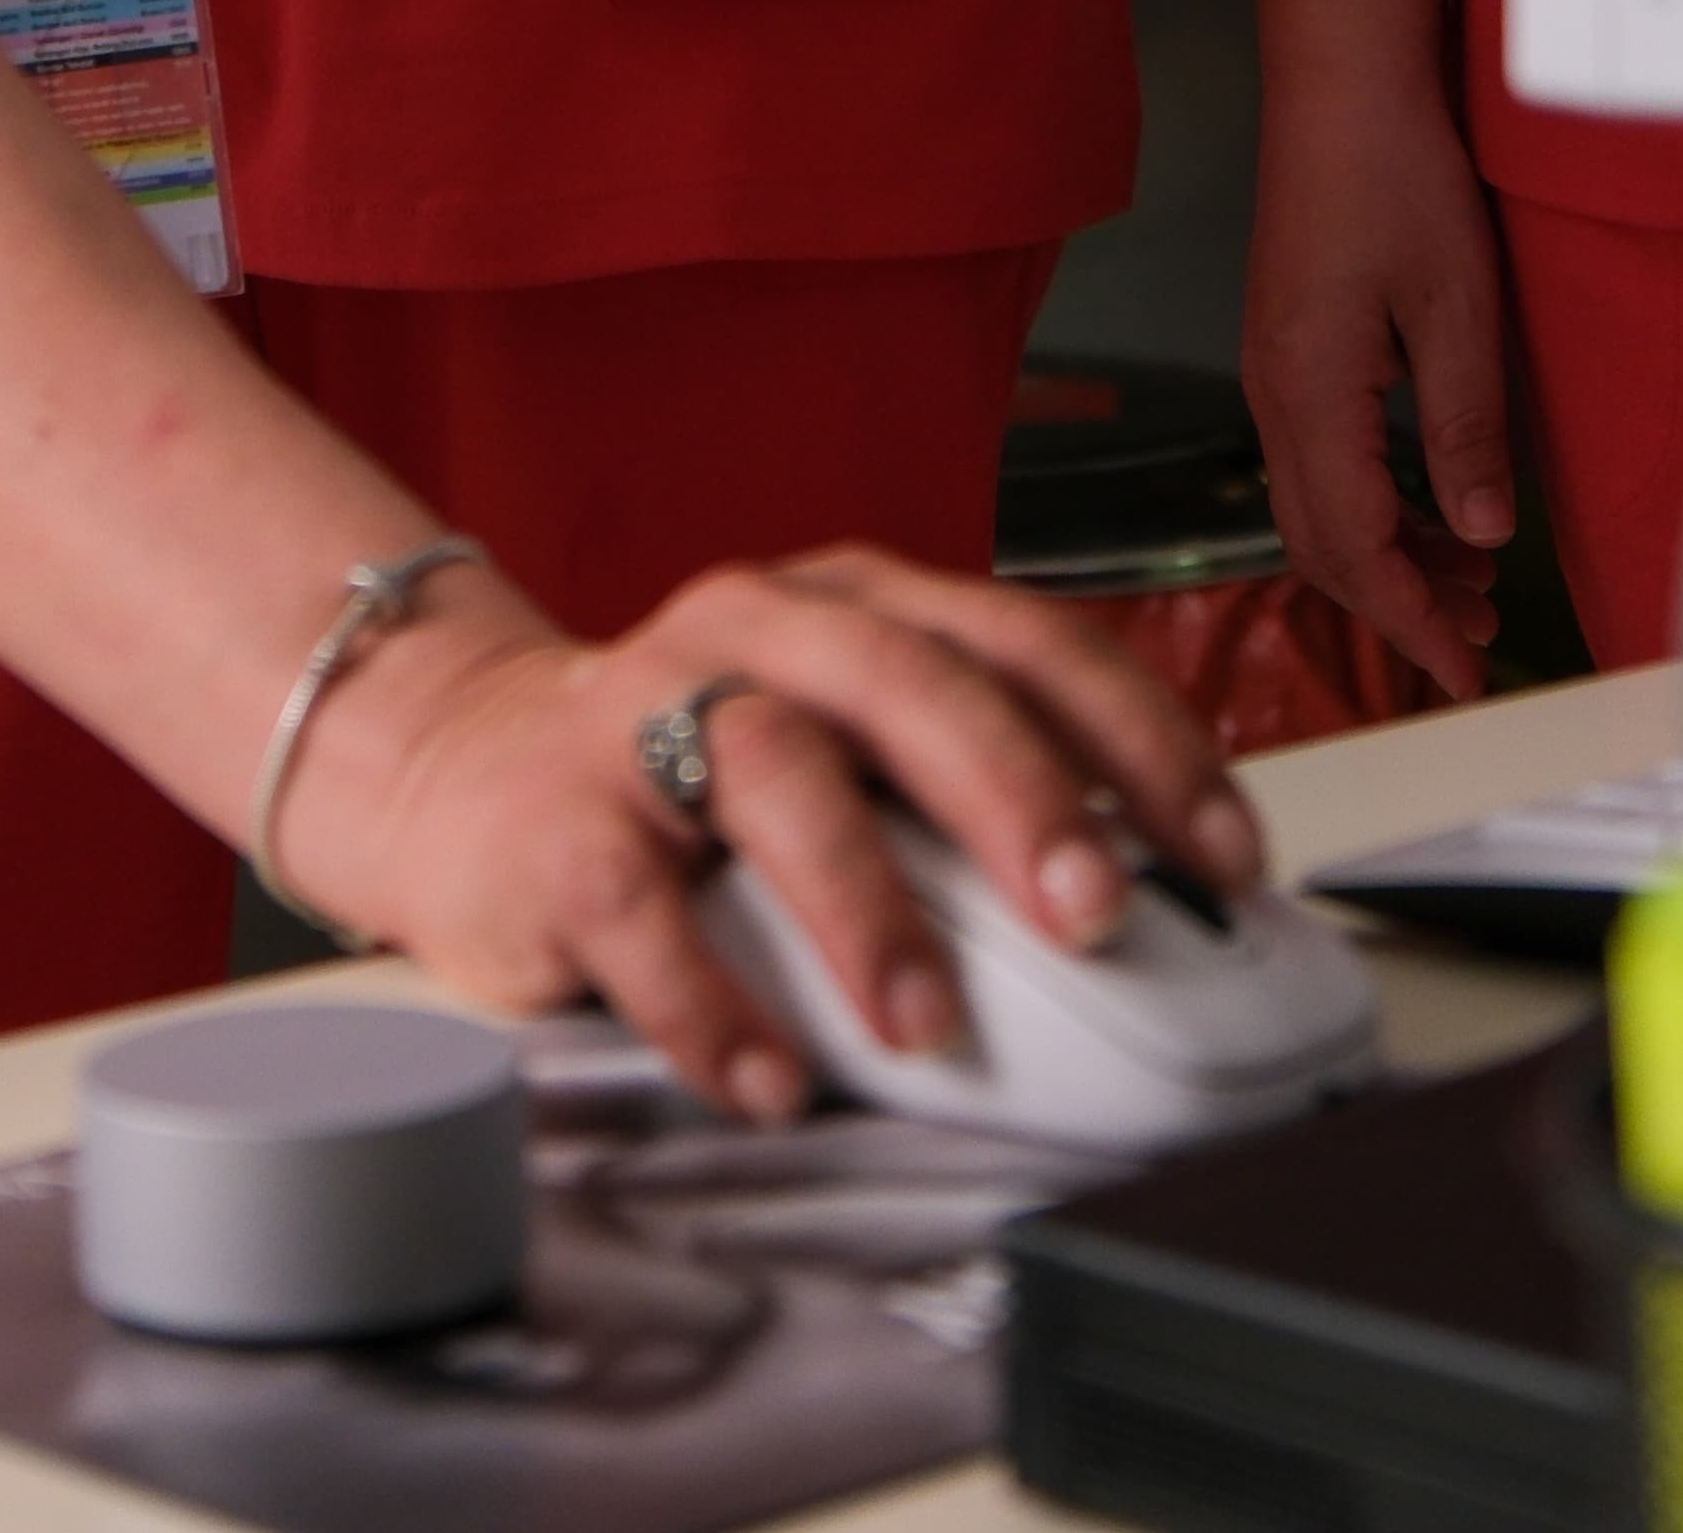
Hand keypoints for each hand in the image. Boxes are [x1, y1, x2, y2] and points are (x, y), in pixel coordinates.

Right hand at [293, 543, 1265, 1113]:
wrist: (463, 768)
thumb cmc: (693, 775)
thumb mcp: (845, 753)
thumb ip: (964, 804)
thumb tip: (1148, 914)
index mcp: (857, 607)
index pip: (1024, 642)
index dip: (1138, 742)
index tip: (1219, 856)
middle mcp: (759, 632)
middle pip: (906, 682)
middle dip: (1016, 799)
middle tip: (1094, 915)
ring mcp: (645, 714)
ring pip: (773, 772)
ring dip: (866, 907)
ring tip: (927, 1027)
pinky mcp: (555, 819)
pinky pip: (638, 904)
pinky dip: (711, 1003)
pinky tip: (770, 1077)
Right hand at [1240, 74, 1518, 696]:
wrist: (1341, 81)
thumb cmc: (1396, 175)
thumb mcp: (1456, 307)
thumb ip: (1465, 429)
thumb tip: (1481, 537)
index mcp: (1308, 393)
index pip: (1354, 548)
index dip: (1410, 623)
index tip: (1461, 674)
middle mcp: (1274, 393)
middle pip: (1320, 542)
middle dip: (1398, 603)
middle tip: (1475, 642)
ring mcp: (1274, 369)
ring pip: (1316, 504)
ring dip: (1389, 553)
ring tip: (1469, 578)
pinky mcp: (1289, 346)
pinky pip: (1320, 458)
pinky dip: (1374, 502)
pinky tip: (1429, 499)